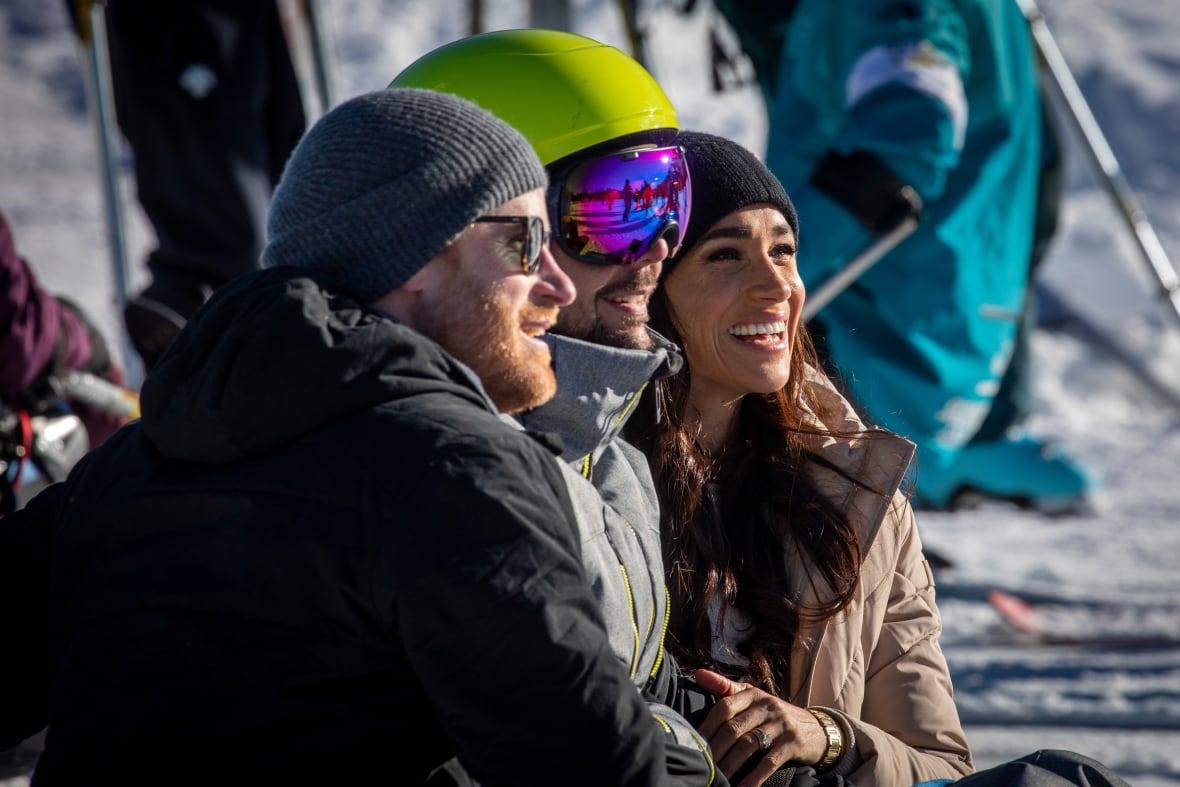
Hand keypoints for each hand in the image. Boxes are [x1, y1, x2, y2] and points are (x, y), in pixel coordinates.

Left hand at [692, 669, 827, 786]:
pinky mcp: (793, 743)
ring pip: (749, 745)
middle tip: (702, 766)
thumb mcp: (755, 698)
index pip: (724, 706)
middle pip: (734, 728)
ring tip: (717, 778)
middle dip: (715, 749)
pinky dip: (754, 777)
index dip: (707, 726)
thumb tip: (697, 674)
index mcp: (753, 694)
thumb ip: (726, 688)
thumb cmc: (776, 716)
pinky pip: (769, 761)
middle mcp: (766, 706)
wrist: (819, 729)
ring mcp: (781, 724)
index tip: (692, 744)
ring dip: (730, 765)